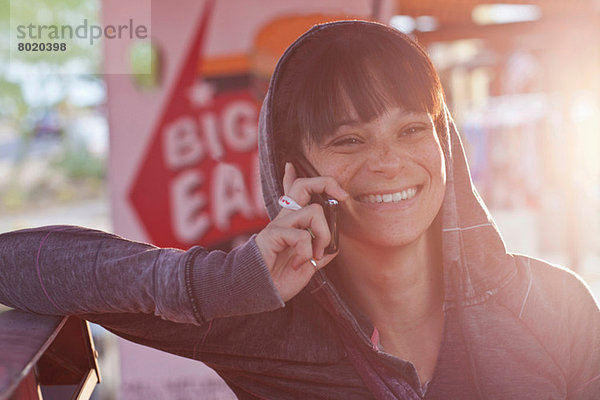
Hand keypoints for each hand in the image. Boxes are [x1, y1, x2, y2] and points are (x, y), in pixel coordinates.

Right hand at [255, 162, 347, 301]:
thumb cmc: (280, 278)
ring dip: (323, 235)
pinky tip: (300, 265)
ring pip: (313, 211)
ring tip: (315, 255)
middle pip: (303, 186)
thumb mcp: (307, 265)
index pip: (294, 192)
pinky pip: (302, 236)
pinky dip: (307, 253)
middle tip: (341, 198)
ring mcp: (278, 225)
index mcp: (291, 223)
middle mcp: (284, 219)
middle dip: (326, 183)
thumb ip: (319, 254)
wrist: (259, 292)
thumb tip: (334, 247)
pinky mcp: (273, 235)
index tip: (323, 181)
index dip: (301, 178)